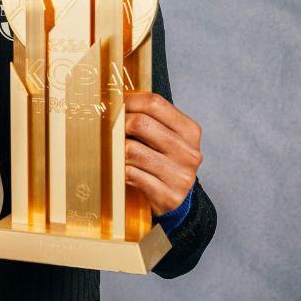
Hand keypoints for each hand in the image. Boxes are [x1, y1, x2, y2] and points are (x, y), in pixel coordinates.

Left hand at [123, 92, 202, 214]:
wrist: (175, 200)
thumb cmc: (162, 162)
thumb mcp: (165, 137)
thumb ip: (149, 118)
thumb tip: (114, 100)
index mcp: (190, 131)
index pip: (155, 104)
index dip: (129, 101)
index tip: (115, 106)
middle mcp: (189, 153)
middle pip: (141, 124)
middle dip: (118, 125)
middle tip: (110, 130)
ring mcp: (180, 176)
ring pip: (131, 150)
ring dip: (117, 151)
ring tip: (117, 154)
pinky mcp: (168, 196)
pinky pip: (131, 174)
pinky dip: (121, 171)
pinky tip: (124, 172)